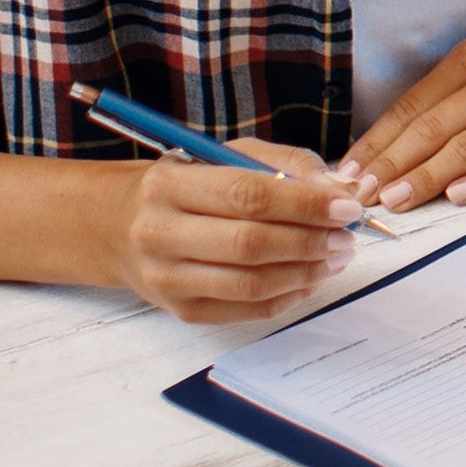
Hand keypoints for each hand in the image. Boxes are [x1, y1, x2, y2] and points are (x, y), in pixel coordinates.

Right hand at [104, 141, 367, 323]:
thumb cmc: (188, 185)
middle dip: (311, 241)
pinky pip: (247, 310)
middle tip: (346, 237)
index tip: (345, 207)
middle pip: (250, 244)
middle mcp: (159, 233)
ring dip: (306, 272)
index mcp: (169, 185)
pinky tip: (310, 278)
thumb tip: (341, 190)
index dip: (303, 203)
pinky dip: (289, 296)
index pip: (247, 195)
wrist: (120, 228)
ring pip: (251, 283)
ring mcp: (167, 278)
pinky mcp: (181, 311)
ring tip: (335, 256)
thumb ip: (286, 165)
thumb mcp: (226, 156)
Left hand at [346, 0, 465, 213]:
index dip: (376, 143)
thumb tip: (405, 140)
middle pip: (432, 127)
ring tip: (394, 203)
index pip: (412, 106)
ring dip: (426, 177)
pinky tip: (459, 195)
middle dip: (389, 167)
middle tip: (356, 197)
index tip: (347, 173)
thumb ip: (459, 92)